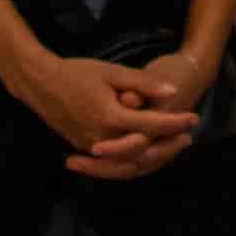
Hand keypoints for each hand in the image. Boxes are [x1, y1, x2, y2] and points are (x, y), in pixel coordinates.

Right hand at [25, 55, 195, 171]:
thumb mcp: (112, 72)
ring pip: (127, 163)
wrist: (41, 85)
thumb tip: (173, 92)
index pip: (151, 125)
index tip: (193, 118)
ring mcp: (91, 146)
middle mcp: (101, 137)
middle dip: (168, 145)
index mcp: (110, 116)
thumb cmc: (77, 73)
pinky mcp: (84, 148)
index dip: (175, 123)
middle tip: (189, 136)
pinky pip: (113, 164)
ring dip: (153, 158)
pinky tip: (147, 153)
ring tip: (173, 147)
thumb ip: (143, 84)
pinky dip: (133, 161)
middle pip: (142, 151)